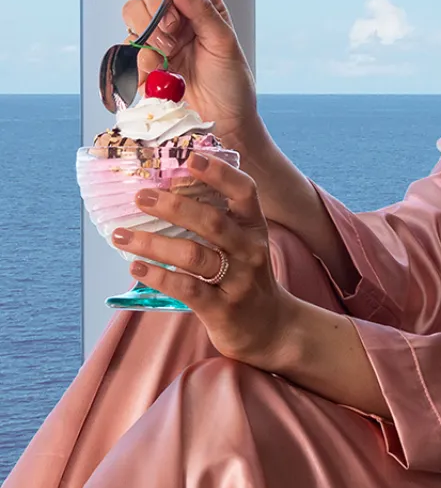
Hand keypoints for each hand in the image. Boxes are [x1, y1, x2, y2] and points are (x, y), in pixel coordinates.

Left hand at [112, 152, 302, 371]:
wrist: (272, 329)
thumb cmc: (247, 280)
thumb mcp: (243, 246)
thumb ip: (216, 222)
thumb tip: (165, 191)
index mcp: (255, 229)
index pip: (244, 192)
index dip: (220, 172)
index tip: (191, 157)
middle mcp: (250, 251)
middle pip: (212, 222)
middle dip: (173, 206)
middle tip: (141, 196)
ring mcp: (238, 281)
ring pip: (193, 256)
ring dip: (153, 244)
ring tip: (122, 236)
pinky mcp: (223, 309)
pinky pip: (187, 290)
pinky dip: (159, 277)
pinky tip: (136, 268)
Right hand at [121, 0, 261, 152]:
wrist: (224, 122)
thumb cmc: (232, 84)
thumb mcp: (224, 43)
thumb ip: (202, 10)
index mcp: (202, 7)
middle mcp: (179, 19)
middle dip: (157, 10)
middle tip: (174, 33)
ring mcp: (161, 40)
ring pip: (133, 15)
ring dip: (147, 32)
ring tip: (168, 55)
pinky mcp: (148, 62)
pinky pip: (130, 49)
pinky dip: (141, 59)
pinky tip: (158, 73)